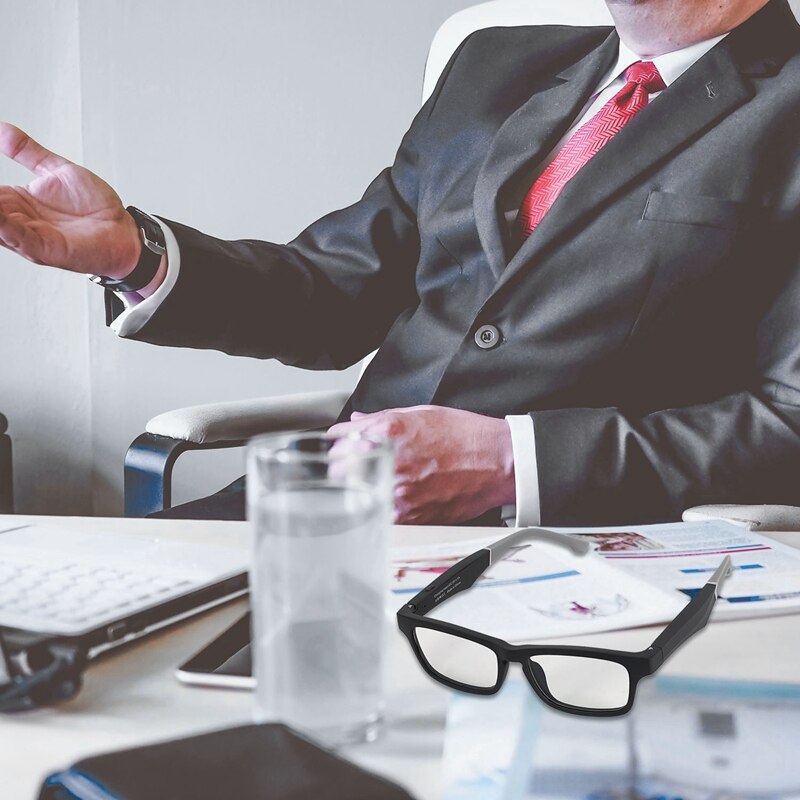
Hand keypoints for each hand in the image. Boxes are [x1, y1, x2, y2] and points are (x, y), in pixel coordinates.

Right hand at [0, 123, 140, 277]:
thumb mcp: (57, 171)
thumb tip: (3, 129)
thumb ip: (28, 152)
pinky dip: (2, 226)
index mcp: (16, 201)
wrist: (124, 232)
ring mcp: (29, 236)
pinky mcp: (44, 249)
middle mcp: (17, 220)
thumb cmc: (95, 208)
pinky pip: (17, 237)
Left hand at [328, 405, 515, 524]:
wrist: (498, 462)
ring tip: (371, 483)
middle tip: (346, 466)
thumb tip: (358, 421)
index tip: (338, 445)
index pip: (342, 438)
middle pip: (339, 470)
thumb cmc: (466, 436)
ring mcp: (399, 491)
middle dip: (340, 467)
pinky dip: (378, 507)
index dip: (338, 442)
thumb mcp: (422, 414)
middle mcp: (390, 461)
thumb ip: (383, 418)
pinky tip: (389, 498)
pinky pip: (379, 513)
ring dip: (357, 489)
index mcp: (390, 432)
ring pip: (356, 495)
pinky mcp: (410, 515)